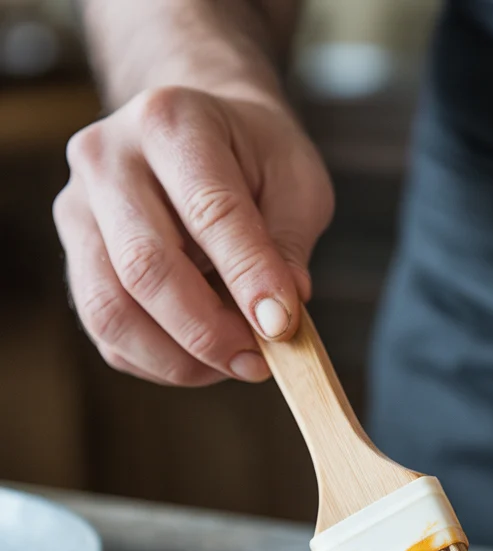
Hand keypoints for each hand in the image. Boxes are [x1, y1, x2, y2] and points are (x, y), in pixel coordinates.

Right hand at [54, 85, 333, 384]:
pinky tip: (205, 361)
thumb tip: (277, 317)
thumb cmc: (255, 157)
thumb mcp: (296, 181)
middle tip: (260, 362)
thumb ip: (289, 244)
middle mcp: (107, 160)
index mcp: (171, 122)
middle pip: (145, 267)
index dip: (249, 277)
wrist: (199, 131)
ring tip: (235, 364)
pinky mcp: (74, 258)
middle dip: (208, 332)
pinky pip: (107, 333)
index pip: (210, 212)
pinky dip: (159, 362)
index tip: (283, 326)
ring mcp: (79, 210)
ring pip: (110, 310)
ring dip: (179, 358)